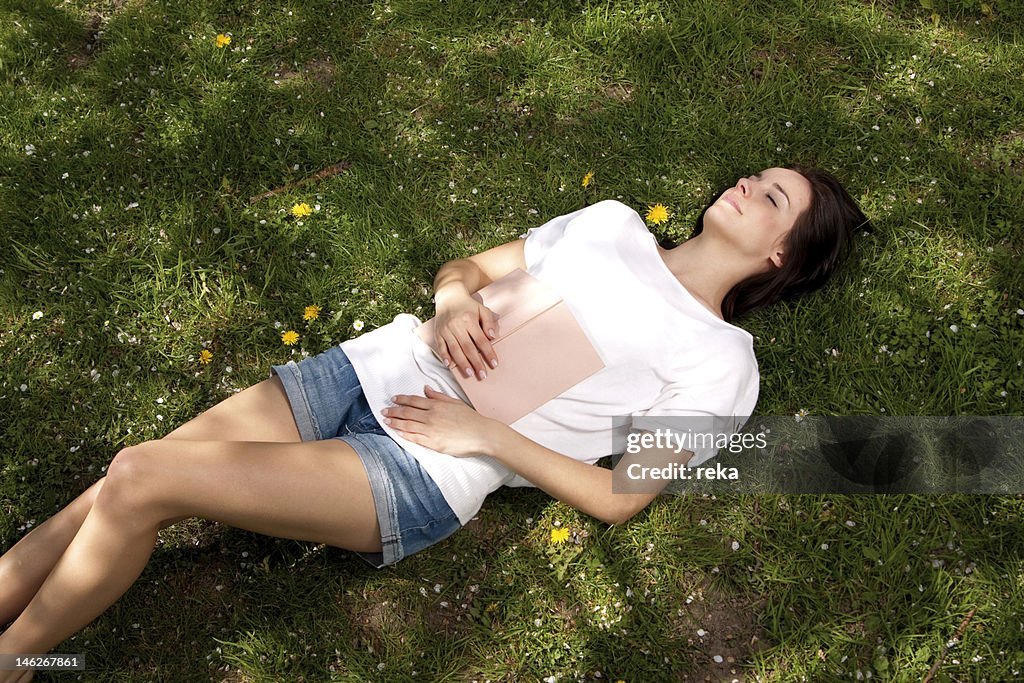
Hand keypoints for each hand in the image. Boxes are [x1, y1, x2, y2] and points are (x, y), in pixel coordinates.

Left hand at [381, 386, 499, 456]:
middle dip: (394, 411)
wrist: (481, 434)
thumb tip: (426, 389)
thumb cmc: (471, 419)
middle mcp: (431, 416)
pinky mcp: (433, 442)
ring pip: (408, 424)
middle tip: (384, 410)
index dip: (402, 399)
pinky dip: (404, 434)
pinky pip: (414, 437)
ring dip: (395, 422)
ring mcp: (431, 429)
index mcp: (437, 405)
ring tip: (386, 420)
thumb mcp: (455, 402)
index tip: (393, 399)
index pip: (414, 400)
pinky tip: (397, 432)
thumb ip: (438, 396)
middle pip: (407, 412)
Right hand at [432, 293, 499, 380]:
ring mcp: (446, 330)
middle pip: (468, 347)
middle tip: (482, 375)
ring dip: (462, 363)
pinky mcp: (438, 333)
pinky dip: (445, 356)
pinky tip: (450, 365)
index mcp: (469, 320)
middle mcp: (456, 325)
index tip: (494, 364)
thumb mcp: (482, 309)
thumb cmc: (468, 306)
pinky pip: (441, 347)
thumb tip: (492, 337)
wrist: (449, 298)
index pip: (481, 340)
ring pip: (455, 349)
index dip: (488, 353)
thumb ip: (489, 322)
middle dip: (476, 362)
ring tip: (469, 373)